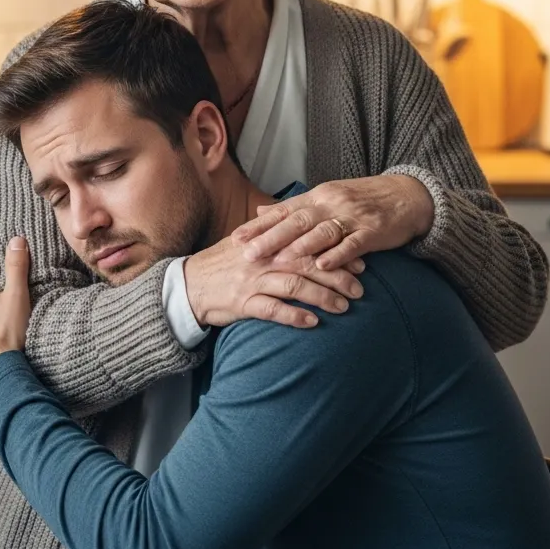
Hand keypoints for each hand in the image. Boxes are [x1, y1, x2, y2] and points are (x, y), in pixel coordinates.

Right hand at [183, 231, 364, 329]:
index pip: (307, 242)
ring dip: (323, 297)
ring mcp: (253, 280)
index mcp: (267, 241)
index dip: (335, 251)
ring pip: (295, 286)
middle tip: (360, 287)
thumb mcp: (247, 242)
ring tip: (344, 307)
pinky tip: (313, 322)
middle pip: (307, 263)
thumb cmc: (222, 263)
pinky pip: (273, 310)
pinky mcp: (243, 303)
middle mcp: (262, 258)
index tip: (359, 259)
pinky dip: (294, 316)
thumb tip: (304, 225)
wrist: (189, 284)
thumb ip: (274, 233)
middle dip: (338, 276)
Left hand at [232, 176, 434, 271]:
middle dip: (270, 238)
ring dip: (300, 247)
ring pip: (322, 231)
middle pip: (296, 221)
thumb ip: (293, 207)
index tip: (236, 238)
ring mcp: (352, 216)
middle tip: (248, 253)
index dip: (258, 225)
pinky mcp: (373, 230)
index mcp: (316, 197)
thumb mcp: (325, 198)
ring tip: (280, 259)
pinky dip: (338, 255)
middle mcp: (330, 203)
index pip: (282, 211)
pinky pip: (353, 243)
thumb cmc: (360, 200)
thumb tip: (260, 211)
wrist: (405, 195)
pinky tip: (324, 266)